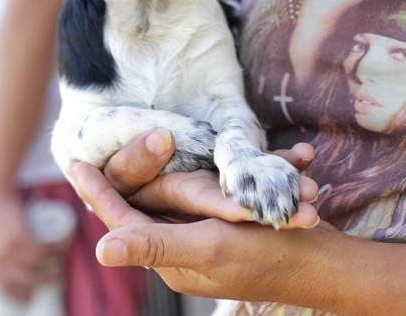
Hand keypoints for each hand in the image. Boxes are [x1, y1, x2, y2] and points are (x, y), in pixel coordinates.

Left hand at [0, 189, 65, 302]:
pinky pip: (41, 250)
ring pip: (36, 266)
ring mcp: (10, 248)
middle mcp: (1, 259)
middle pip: (25, 280)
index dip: (19, 294)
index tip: (31, 298)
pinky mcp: (20, 236)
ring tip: (60, 263)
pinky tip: (60, 246)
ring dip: (51, 268)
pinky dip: (53, 250)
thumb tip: (17, 258)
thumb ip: (4, 248)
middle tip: (56, 276)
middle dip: (43, 281)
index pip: (5, 286)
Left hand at [72, 153, 338, 304]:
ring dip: (216, 172)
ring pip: (200, 190)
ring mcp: (216, 233)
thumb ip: (154, 244)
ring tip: (191, 144)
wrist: (331, 267)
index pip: (125, 218)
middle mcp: (189, 244)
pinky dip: (254, 172)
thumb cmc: (267, 256)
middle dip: (157, 169)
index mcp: (172, 253)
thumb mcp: (208, 246)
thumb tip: (100, 251)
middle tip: (124, 138)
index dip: (99, 192)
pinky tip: (276, 157)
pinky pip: (235, 192)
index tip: (74, 163)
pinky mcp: (244, 221)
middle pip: (160, 200)